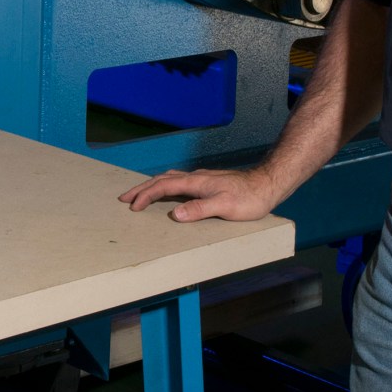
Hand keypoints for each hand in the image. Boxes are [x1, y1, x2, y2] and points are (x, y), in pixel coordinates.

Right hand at [119, 167, 282, 221]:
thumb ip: (199, 209)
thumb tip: (175, 214)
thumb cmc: (249, 198)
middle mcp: (195, 178)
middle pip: (162, 180)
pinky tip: (167, 191)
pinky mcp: (207, 182)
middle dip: (141, 188)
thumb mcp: (225, 207)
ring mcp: (201, 179)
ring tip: (139, 194)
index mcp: (196, 182)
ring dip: (151, 186)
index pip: (163, 187)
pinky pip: (178, 181)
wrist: (267, 184)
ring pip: (169, 178)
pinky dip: (164, 186)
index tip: (132, 207)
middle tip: (124, 197)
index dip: (146, 196)